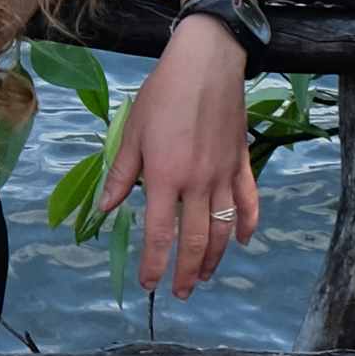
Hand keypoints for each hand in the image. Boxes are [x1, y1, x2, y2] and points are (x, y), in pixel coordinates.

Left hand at [98, 21, 262, 302]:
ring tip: (204, 276)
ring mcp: (224, 174)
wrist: (206, 62)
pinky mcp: (241, 162)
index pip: (160, 233)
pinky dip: (248, 224)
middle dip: (187, 271)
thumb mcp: (132, 132)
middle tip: (181, 293)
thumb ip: (121, 175)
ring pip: (223, 228)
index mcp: (165, 176)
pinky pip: (249, 201)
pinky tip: (242, 241)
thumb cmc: (162, 93)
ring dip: (214, 256)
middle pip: (195, 240)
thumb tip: (106, 209)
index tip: (150, 284)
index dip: (155, 264)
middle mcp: (197, 182)